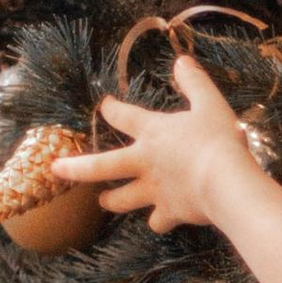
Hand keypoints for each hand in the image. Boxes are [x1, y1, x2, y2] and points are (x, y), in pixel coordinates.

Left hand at [57, 57, 258, 232]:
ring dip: (110, 200)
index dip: (111, 110)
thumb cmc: (218, 140)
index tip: (104, 106)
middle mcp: (144, 162)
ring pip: (121, 199)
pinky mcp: (169, 212)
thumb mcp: (210, 104)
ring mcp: (154, 190)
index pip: (122, 116)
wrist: (226, 182)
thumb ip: (194, 83)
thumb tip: (182, 61)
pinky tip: (160, 221)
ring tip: (104, 201)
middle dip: (75, 168)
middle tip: (56, 169)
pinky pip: (157, 221)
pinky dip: (158, 221)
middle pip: (100, 166)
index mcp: (152, 132)